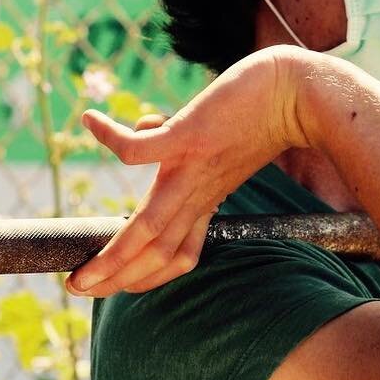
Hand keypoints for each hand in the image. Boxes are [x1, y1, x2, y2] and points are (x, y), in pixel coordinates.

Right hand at [68, 46, 313, 296]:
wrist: (302, 91)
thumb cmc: (264, 113)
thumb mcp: (220, 142)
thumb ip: (184, 145)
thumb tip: (144, 126)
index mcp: (208, 198)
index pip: (176, 252)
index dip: (143, 273)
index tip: (108, 281)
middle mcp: (199, 191)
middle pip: (158, 250)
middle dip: (117, 276)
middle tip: (76, 289)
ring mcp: (194, 167)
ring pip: (149, 226)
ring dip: (114, 257)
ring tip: (77, 275)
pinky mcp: (192, 136)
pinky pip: (141, 150)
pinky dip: (110, 138)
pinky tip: (90, 120)